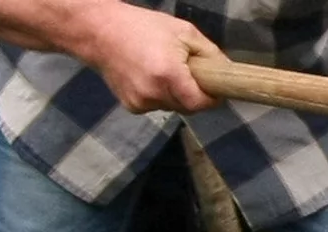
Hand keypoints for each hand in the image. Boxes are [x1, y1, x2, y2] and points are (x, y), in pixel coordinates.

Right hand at [78, 6, 222, 113]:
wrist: (100, 33)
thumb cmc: (144, 27)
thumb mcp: (183, 32)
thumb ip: (209, 54)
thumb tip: (227, 72)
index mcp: (169, 75)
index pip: (200, 103)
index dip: (211, 98)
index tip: (215, 89)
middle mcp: (154, 94)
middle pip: (187, 107)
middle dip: (193, 94)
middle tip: (189, 73)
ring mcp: (141, 103)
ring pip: (172, 107)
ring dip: (175, 94)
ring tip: (164, 69)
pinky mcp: (132, 107)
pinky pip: (156, 106)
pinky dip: (158, 95)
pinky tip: (148, 76)